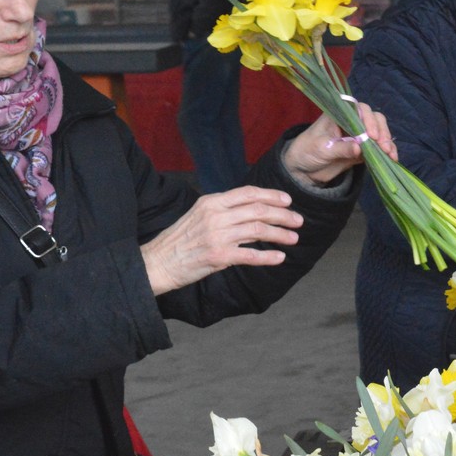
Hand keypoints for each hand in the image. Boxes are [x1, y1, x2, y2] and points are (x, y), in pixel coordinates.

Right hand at [141, 187, 305, 294]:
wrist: (157, 262)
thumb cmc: (180, 240)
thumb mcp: (198, 214)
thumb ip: (223, 209)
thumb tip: (252, 207)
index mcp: (211, 202)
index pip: (248, 193)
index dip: (272, 195)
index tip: (288, 200)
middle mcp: (215, 216)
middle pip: (259, 210)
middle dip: (283, 215)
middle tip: (298, 221)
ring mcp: (217, 236)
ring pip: (258, 231)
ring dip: (280, 235)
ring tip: (294, 238)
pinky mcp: (218, 257)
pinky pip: (250, 255)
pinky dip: (268, 257)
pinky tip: (280, 257)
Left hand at [281, 102, 396, 184]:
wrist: (303, 169)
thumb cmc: (307, 151)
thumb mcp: (321, 149)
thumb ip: (340, 148)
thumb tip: (359, 147)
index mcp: (339, 114)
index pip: (359, 109)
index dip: (368, 119)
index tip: (372, 135)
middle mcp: (351, 121)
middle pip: (374, 119)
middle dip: (382, 131)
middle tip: (383, 147)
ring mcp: (359, 135)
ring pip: (380, 132)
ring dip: (387, 142)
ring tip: (390, 155)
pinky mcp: (363, 149)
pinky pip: (379, 148)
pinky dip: (387, 152)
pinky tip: (392, 159)